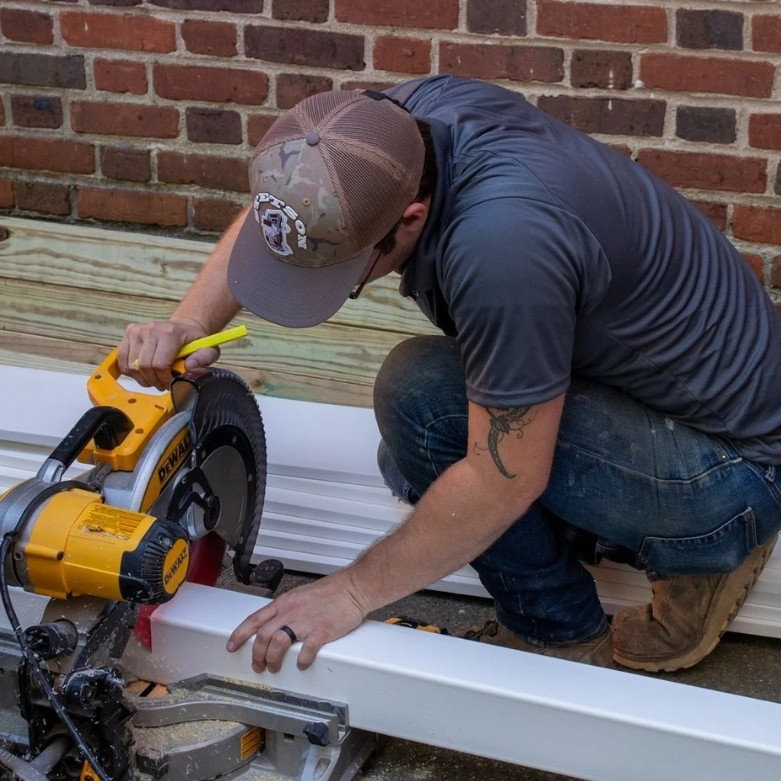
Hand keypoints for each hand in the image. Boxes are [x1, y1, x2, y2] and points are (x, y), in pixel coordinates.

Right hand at [118, 319, 218, 390]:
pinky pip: (122, 359)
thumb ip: (204, 358)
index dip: (164, 379)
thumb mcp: (208, 349)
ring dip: (142, 378)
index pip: (159, 364)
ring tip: (154, 378)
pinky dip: (130, 371)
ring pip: (131, 365)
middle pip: (144, 366)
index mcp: (170, 333)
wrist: (183, 328)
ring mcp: (137, 330)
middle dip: (154, 381)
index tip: (170, 383)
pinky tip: (142, 372)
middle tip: (163, 384)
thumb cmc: (194, 341)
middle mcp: (151, 329)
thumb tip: (190, 366)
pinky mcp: (129, 333)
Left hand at [226, 573, 367, 672]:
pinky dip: (300, 661)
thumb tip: (276, 623)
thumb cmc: (330, 591)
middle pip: (263, 636)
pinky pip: (306, 651)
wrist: (353, 588)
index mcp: (284, 602)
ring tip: (275, 668)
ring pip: (278, 644)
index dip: (240, 634)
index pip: (255, 619)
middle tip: (258, 666)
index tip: (231, 646)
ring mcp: (306, 622)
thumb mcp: (300, 595)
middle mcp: (291, 612)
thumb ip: (287, 609)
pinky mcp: (321, 631)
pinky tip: (301, 664)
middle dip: (257, 655)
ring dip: (273, 660)